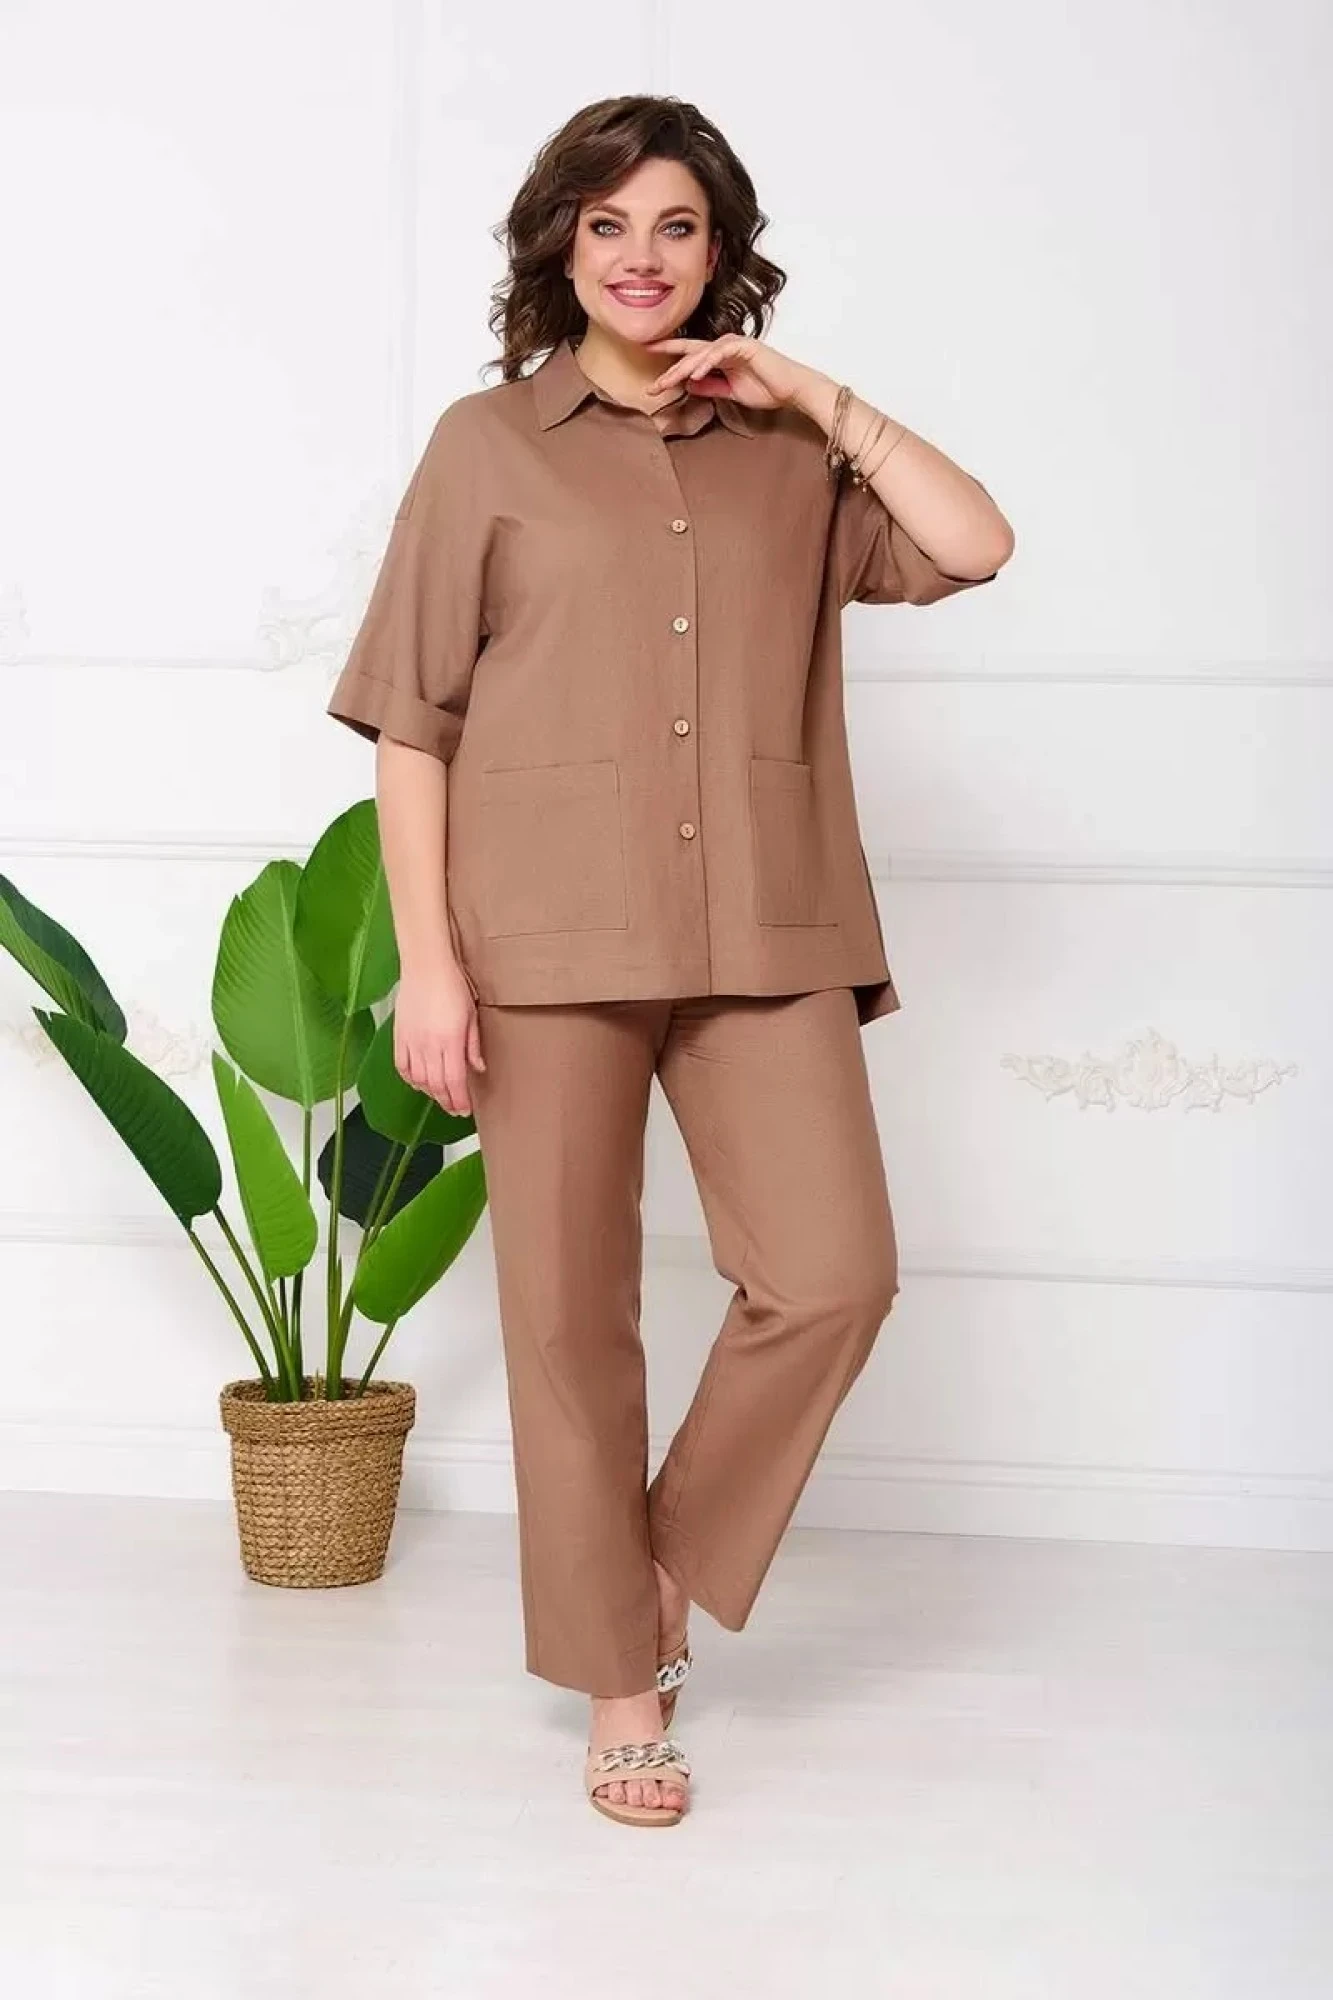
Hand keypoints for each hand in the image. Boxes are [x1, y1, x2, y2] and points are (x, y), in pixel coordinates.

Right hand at [394, 960, 485, 1116]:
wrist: (425, 966)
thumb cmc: (452, 986)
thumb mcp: (472, 1015)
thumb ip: (473, 1045)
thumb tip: (477, 1068)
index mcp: (450, 1041)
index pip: (455, 1081)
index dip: (460, 1099)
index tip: (465, 1110)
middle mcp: (429, 1046)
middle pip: (436, 1084)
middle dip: (447, 1101)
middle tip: (455, 1109)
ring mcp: (411, 1042)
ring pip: (419, 1079)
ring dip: (430, 1092)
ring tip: (440, 1096)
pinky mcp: (399, 1036)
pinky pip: (402, 1066)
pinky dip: (410, 1079)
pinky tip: (419, 1082)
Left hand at [644, 333, 816, 411]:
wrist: (792, 390)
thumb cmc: (767, 389)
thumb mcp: (730, 392)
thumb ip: (709, 387)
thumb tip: (688, 385)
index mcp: (720, 356)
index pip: (689, 354)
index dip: (668, 354)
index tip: (646, 356)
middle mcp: (724, 347)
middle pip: (690, 355)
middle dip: (669, 370)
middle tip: (652, 385)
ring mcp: (734, 344)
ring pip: (701, 354)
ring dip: (684, 369)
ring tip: (668, 382)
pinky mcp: (745, 346)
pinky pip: (720, 353)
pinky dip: (706, 363)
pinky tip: (694, 375)